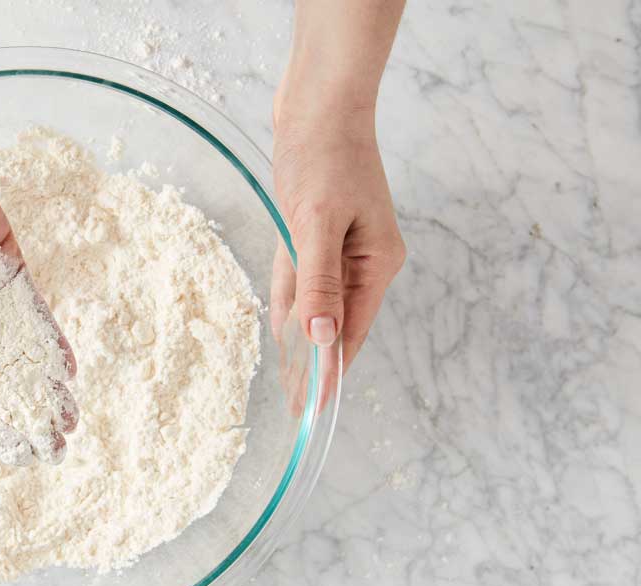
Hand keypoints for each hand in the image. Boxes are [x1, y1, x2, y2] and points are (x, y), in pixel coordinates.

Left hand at [270, 82, 406, 394]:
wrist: (320, 101)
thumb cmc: (322, 157)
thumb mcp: (316, 223)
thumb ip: (319, 282)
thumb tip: (322, 337)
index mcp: (376, 264)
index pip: (350, 331)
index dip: (331, 372)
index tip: (315, 410)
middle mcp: (364, 260)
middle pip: (334, 322)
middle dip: (315, 363)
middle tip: (294, 407)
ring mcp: (343, 245)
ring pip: (316, 301)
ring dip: (301, 337)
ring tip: (288, 382)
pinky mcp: (320, 229)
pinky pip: (304, 275)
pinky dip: (293, 300)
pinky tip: (285, 325)